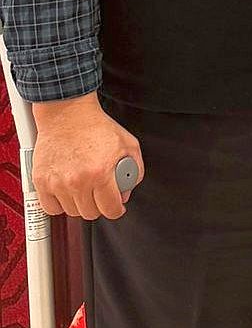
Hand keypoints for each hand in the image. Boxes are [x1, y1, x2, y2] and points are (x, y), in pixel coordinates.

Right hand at [31, 93, 142, 220]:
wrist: (68, 114)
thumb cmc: (97, 126)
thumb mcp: (128, 144)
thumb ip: (135, 170)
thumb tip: (126, 192)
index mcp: (101, 172)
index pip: (110, 209)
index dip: (117, 210)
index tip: (116, 207)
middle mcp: (78, 181)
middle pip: (90, 213)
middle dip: (99, 206)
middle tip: (100, 195)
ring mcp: (58, 183)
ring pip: (71, 212)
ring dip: (79, 204)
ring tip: (83, 189)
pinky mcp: (41, 181)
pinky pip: (51, 208)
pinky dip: (59, 205)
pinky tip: (67, 193)